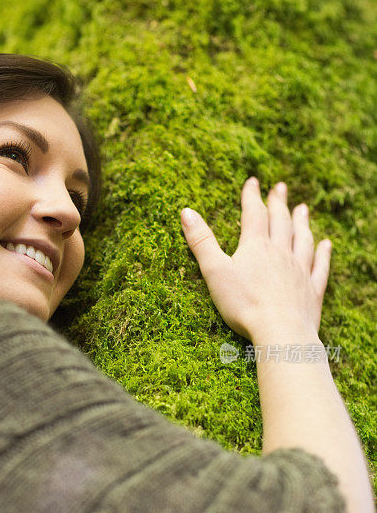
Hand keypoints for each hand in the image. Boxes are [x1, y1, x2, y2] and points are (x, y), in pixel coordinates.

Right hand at [180, 178, 331, 341]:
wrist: (280, 331)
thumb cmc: (244, 304)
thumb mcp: (214, 271)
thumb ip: (201, 242)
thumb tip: (186, 212)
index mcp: (256, 247)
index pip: (254, 214)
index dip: (252, 196)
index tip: (253, 181)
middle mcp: (281, 253)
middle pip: (281, 222)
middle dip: (278, 203)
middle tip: (280, 187)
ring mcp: (300, 270)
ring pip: (302, 239)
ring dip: (302, 222)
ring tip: (302, 208)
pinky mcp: (312, 290)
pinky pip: (320, 266)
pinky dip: (323, 253)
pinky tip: (326, 245)